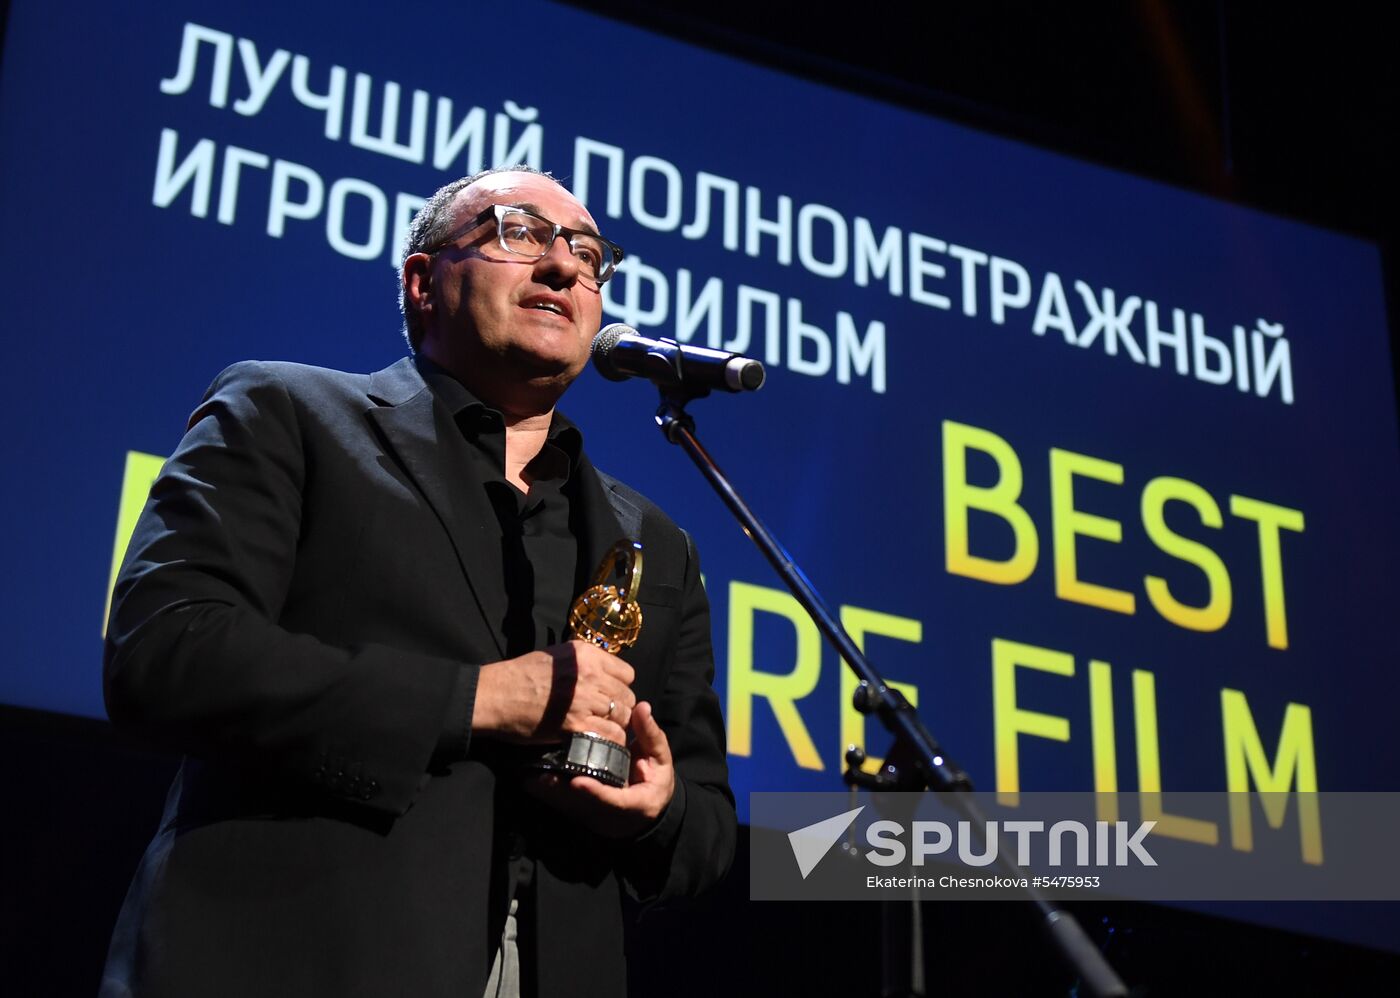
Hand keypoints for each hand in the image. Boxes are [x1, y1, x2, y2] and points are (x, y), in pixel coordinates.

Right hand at [472, 639, 636, 746]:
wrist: (496, 695)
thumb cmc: (521, 675)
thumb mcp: (557, 656)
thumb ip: (585, 663)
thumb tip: (606, 674)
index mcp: (586, 655)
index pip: (627, 674)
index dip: (620, 687)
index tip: (610, 696)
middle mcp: (590, 674)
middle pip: (628, 696)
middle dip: (620, 708)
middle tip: (606, 717)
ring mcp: (585, 700)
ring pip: (623, 716)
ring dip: (615, 726)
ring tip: (602, 730)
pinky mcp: (576, 725)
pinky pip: (610, 735)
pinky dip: (609, 741)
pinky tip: (599, 741)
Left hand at [525, 700, 676, 838]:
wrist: (646, 812)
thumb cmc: (656, 782)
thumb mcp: (661, 760)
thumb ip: (650, 735)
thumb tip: (642, 707)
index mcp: (634, 803)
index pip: (612, 799)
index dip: (594, 792)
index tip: (578, 782)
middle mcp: (608, 814)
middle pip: (581, 807)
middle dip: (560, 793)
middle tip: (540, 777)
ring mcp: (591, 815)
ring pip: (566, 807)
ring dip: (547, 793)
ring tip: (527, 776)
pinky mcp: (579, 811)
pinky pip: (560, 802)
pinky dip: (544, 790)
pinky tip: (527, 778)